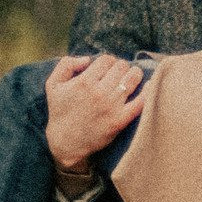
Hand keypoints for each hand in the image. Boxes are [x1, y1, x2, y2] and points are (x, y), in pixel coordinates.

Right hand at [45, 53, 147, 170]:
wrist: (65, 143)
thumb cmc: (60, 112)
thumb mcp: (53, 85)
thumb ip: (66, 65)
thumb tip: (87, 59)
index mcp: (84, 82)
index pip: (107, 59)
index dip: (108, 61)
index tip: (106, 69)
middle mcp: (99, 92)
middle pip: (122, 66)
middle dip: (121, 67)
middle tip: (118, 74)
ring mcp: (111, 106)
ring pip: (133, 78)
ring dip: (134, 74)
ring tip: (131, 78)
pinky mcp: (120, 120)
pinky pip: (141, 101)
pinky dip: (147, 91)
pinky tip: (148, 86)